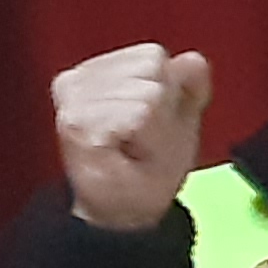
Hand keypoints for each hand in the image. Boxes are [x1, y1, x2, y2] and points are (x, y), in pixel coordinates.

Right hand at [51, 43, 215, 235]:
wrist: (129, 211)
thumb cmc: (148, 166)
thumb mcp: (181, 119)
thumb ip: (190, 86)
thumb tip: (193, 59)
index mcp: (99, 71)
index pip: (153, 55)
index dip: (168, 92)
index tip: (150, 123)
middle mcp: (78, 80)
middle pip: (151, 72)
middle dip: (161, 112)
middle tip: (142, 141)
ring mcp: (74, 101)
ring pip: (147, 95)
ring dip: (153, 131)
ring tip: (134, 148)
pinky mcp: (76, 124)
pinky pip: (137, 117)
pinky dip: (145, 140)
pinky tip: (125, 153)